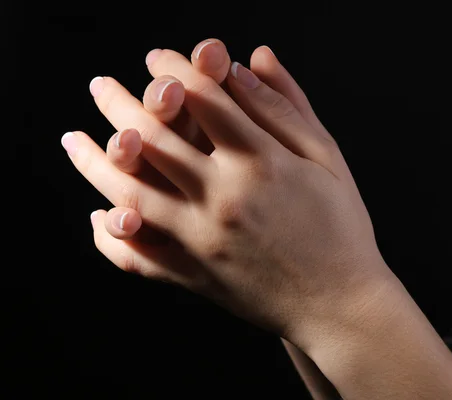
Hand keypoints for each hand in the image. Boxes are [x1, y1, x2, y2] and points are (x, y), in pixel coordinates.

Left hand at [63, 43, 391, 349]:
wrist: (341, 303)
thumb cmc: (341, 227)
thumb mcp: (327, 159)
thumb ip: (286, 108)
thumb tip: (251, 59)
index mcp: (262, 163)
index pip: (203, 99)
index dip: (174, 70)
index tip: (156, 58)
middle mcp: (224, 198)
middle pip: (154, 138)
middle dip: (120, 103)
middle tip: (100, 85)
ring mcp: (203, 240)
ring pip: (129, 193)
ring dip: (95, 162)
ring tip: (73, 139)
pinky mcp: (194, 276)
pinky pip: (138, 257)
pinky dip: (112, 237)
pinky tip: (100, 217)